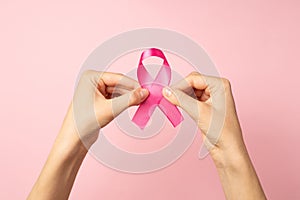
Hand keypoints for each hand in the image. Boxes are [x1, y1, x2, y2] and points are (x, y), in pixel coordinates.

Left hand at [28, 70, 148, 199]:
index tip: (147, 90)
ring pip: (119, 91)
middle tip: (147, 97)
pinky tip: (134, 104)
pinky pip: (115, 98)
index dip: (134, 85)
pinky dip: (124, 102)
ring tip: (143, 102)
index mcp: (91, 77)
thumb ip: (129, 99)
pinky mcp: (99, 100)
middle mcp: (93, 81)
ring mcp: (96, 90)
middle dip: (132, 91)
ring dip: (129, 97)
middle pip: (119, 84)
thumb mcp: (110, 109)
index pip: (118, 78)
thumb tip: (144, 92)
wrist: (74, 139)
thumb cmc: (84, 122)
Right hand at [162, 72, 242, 161]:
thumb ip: (181, 99)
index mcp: (220, 85)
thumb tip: (167, 91)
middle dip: (180, 90)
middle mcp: (216, 88)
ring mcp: (211, 97)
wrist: (227, 149)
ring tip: (173, 104)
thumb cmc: (222, 131)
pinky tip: (178, 107)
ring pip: (190, 91)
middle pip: (191, 82)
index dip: (180, 85)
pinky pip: (191, 99)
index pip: (194, 78)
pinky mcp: (205, 106)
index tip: (167, 93)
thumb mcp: (199, 112)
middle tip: (169, 98)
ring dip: (181, 96)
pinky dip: (183, 102)